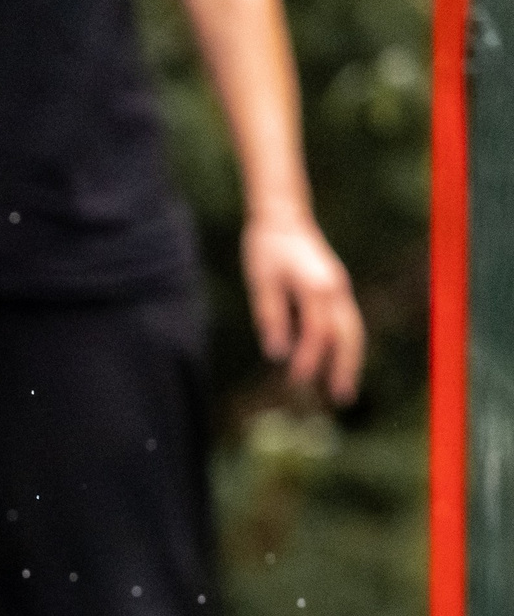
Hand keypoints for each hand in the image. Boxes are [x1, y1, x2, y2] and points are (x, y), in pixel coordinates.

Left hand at [242, 213, 362, 404]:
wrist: (283, 218)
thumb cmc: (267, 249)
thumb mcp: (261, 282)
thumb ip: (271, 316)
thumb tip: (278, 353)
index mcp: (316, 286)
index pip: (317, 332)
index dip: (308, 358)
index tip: (296, 380)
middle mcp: (335, 288)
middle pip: (348, 334)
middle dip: (345, 367)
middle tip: (340, 398)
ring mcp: (339, 289)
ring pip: (353, 330)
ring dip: (350, 360)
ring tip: (342, 389)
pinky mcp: (337, 290)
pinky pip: (346, 323)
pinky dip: (345, 346)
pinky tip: (336, 364)